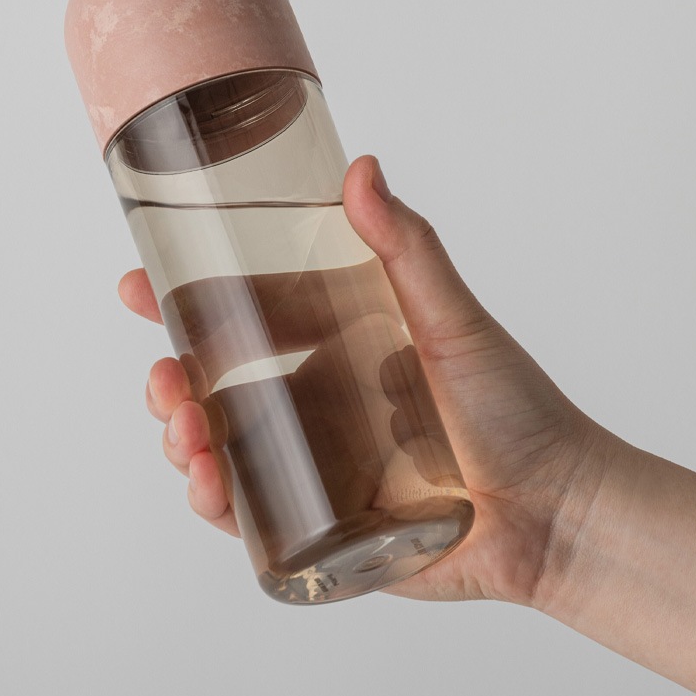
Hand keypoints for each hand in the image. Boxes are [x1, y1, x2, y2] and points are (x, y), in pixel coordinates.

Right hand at [118, 155, 619, 606]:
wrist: (557, 511)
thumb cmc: (517, 410)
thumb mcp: (453, 319)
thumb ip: (407, 248)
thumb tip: (360, 167)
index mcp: (338, 348)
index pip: (245, 320)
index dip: (184, 303)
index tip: (137, 285)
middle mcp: (317, 406)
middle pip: (217, 388)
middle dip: (173, 381)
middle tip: (165, 378)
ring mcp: (315, 469)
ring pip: (221, 451)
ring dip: (183, 439)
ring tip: (186, 432)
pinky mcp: (323, 528)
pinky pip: (250, 518)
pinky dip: (215, 503)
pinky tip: (207, 485)